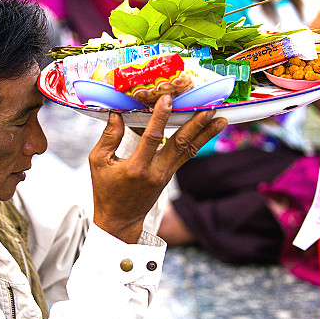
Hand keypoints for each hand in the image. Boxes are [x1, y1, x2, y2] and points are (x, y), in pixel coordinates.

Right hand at [89, 95, 226, 242]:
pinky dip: (199, 141)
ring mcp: (165, 174)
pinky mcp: (169, 175)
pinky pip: (186, 155)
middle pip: (179, 143)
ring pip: (188, 149)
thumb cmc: (106, 190)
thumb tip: (117, 113)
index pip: (153, 137)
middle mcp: (155, 171)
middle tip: (208, 107)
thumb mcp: (98, 162)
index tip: (168, 98)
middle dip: (195, 124)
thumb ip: (108, 137)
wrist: (120, 219)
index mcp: (136, 167)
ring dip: (205, 133)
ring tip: (221, 118)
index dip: (161, 116)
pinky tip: (210, 130)